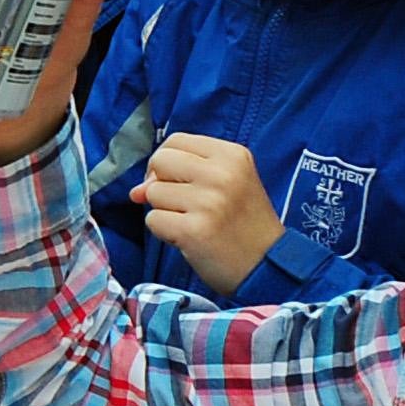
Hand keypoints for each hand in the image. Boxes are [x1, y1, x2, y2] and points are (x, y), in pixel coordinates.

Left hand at [134, 133, 281, 296]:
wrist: (267, 264)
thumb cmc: (242, 223)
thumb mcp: (226, 185)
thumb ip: (182, 175)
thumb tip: (137, 190)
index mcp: (232, 155)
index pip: (175, 140)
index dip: (166, 161)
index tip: (176, 180)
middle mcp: (222, 174)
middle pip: (160, 161)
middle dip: (160, 183)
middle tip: (182, 203)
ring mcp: (208, 202)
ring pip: (152, 193)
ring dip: (164, 211)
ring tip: (193, 222)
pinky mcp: (193, 230)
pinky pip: (153, 220)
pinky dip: (164, 232)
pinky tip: (189, 238)